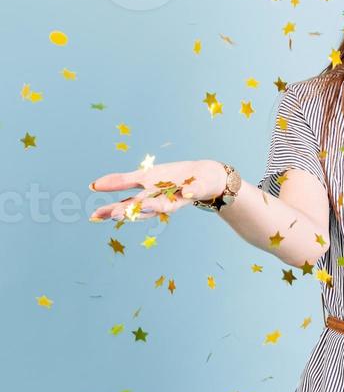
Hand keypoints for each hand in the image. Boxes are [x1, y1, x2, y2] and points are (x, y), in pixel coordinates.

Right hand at [88, 160, 228, 221]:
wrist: (202, 176)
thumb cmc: (171, 178)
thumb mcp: (143, 177)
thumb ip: (120, 181)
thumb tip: (92, 186)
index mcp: (147, 199)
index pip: (126, 206)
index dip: (111, 211)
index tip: (95, 216)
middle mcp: (161, 202)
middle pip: (142, 209)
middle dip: (130, 212)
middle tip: (114, 214)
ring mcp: (178, 198)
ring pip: (165, 205)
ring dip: (155, 206)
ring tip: (141, 205)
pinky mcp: (195, 190)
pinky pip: (194, 191)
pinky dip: (190, 192)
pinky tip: (186, 193)